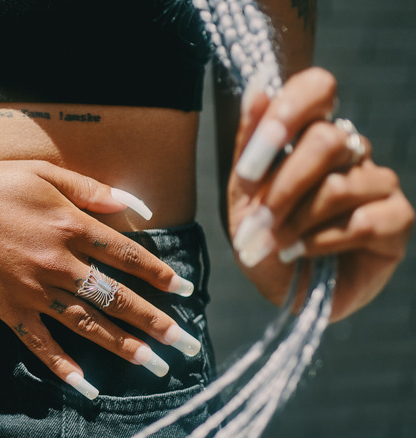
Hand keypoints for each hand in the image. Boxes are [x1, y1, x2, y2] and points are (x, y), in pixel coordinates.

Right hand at [0, 160, 198, 398]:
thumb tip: (137, 205)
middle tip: (185, 343)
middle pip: (117, 297)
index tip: (185, 290)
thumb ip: (92, 189)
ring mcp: (34, 290)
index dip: (160, 274)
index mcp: (71, 225)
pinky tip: (86, 386)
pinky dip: (62, 366)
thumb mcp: (45, 173)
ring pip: (89, 324)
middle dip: (156, 322)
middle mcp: (59, 262)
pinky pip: (40, 344)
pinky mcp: (10, 310)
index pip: (127, 255)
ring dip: (124, 347)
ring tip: (155, 366)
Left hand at [227, 67, 413, 320]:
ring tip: (271, 245)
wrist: (283, 288)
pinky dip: (322, 241)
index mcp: (311, 133)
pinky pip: (364, 220)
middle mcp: (351, 150)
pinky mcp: (398, 219)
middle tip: (256, 223)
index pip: (318, 87)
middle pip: (327, 140)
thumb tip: (258, 86)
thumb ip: (250, 144)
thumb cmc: (265, 237)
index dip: (287, 113)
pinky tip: (301, 253)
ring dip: (296, 221)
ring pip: (341, 185)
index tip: (252, 163)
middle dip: (283, 186)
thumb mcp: (244, 195)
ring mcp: (379, 182)